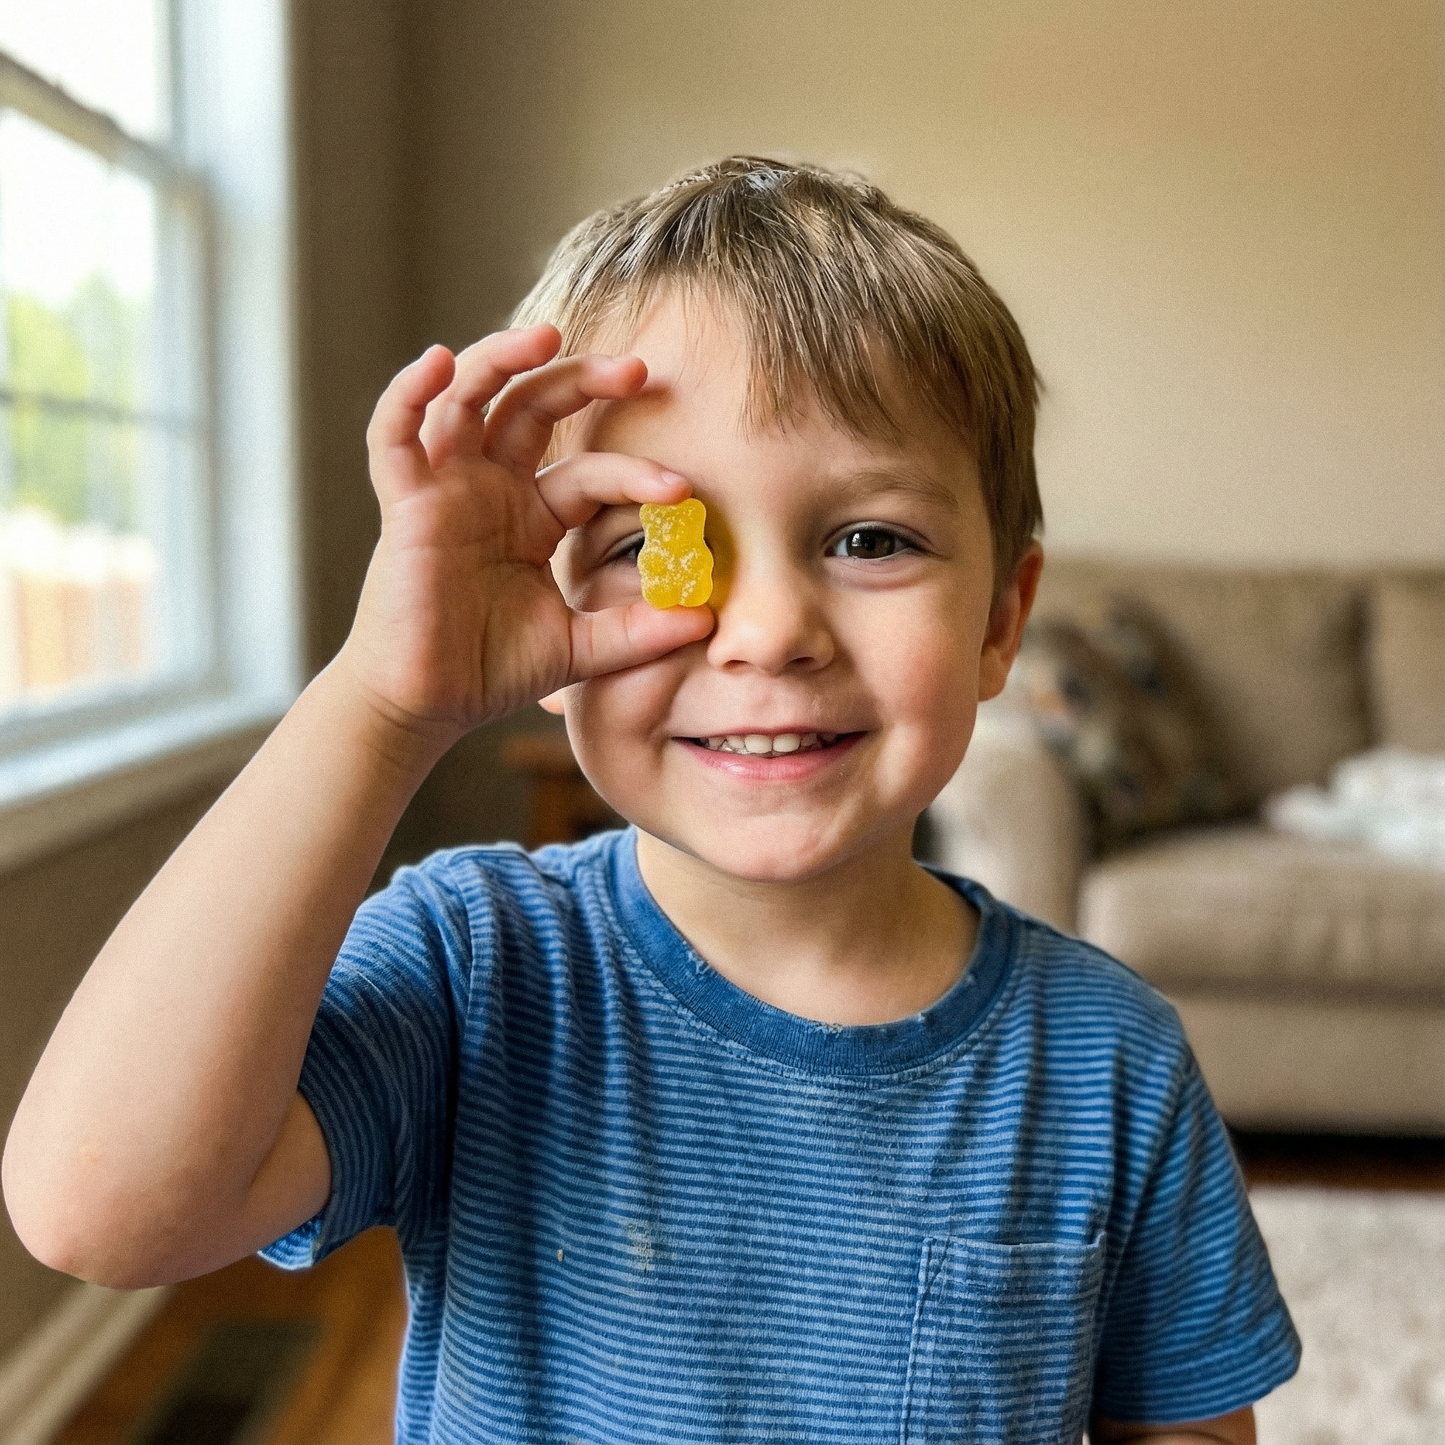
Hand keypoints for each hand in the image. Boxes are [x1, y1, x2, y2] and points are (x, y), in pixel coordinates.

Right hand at [339, 325, 714, 751]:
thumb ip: (637, 633)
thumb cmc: (491, 671)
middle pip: (532, 407)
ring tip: (547, 334)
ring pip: (467, 399)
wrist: (425, 705)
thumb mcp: (579, 649)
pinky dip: (409, 394)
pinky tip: (436, 361)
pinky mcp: (403, 503)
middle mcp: (490, 490)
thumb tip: (707, 622)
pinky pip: (394, 434)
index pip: (589, 473)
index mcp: (533, 516)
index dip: (634, 473)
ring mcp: (445, 489)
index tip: (683, 489)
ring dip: (502, 358)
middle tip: (635, 368)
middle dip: (580, 379)